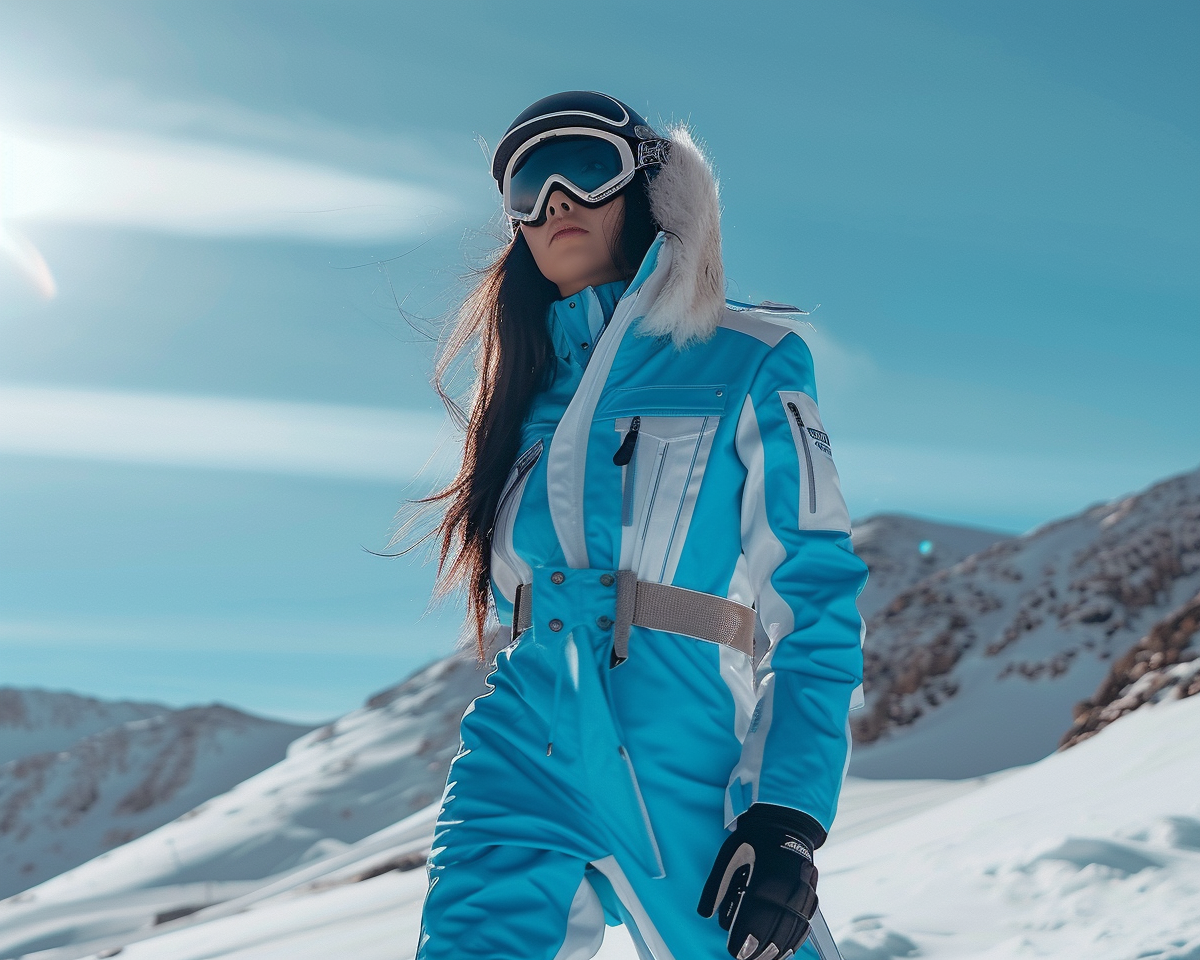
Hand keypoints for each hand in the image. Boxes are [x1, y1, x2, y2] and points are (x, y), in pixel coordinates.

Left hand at [697, 804, 822, 959]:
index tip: (735, 951)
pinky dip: (794, 940)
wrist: (784, 824)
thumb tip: (706, 914)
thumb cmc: (753, 840)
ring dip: (777, 950)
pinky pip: (804, 924)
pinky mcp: (810, 895)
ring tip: (762, 958)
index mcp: (765, 881)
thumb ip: (717, 887)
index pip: (755, 921)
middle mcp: (787, 891)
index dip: (745, 940)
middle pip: (774, 932)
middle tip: (745, 958)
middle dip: (759, 951)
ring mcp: (802, 894)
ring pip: (791, 932)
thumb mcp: (729, 857)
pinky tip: (783, 950)